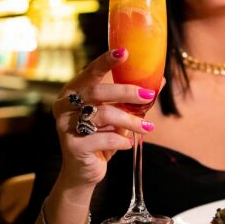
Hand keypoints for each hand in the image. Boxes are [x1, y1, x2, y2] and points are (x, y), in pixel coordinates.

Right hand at [52, 49, 161, 187]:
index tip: (124, 52)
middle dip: (127, 92)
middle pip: (97, 92)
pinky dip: (120, 141)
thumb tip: (160, 79)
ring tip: (147, 128)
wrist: (84, 171)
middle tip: (148, 96)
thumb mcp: (118, 114)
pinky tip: (127, 145)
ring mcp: (65, 125)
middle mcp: (64, 105)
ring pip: (103, 115)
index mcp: (73, 91)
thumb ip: (133, 98)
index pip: (90, 71)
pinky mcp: (72, 145)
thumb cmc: (101, 137)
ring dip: (130, 121)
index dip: (106, 61)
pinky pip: (103, 139)